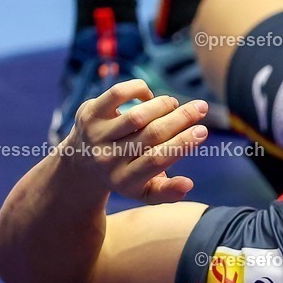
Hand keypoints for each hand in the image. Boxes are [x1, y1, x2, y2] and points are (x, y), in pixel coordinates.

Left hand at [63, 79, 208, 202]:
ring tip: (174, 104)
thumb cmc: (125, 174)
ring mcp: (96, 135)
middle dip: (181, 118)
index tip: (202, 131)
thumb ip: (167, 192)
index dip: (183, 143)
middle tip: (201, 108)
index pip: (158, 159)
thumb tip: (189, 184)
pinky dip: (139, 90)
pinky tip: (148, 96)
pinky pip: (118, 94)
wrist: (80, 163)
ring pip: (137, 115)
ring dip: (163, 105)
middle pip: (151, 134)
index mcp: (124, 180)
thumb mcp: (144, 191)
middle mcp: (107, 158)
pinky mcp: (89, 113)